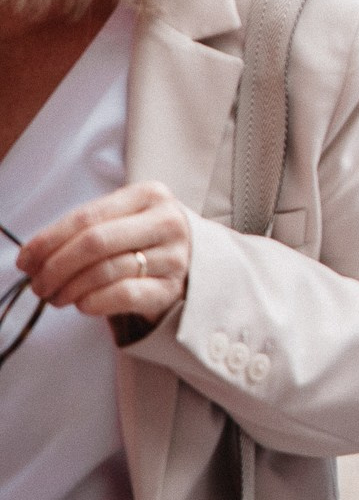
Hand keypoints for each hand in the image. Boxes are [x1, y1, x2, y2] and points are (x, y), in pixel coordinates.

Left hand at [18, 181, 191, 328]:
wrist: (193, 261)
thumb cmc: (143, 239)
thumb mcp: (122, 219)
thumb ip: (83, 229)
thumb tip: (32, 256)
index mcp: (150, 195)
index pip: (87, 217)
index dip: (48, 240)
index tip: (25, 260)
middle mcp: (167, 222)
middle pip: (95, 243)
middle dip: (56, 266)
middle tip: (38, 284)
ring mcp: (174, 256)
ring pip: (106, 272)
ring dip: (69, 289)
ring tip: (56, 297)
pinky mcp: (171, 288)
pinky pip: (124, 295)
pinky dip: (93, 302)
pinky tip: (83, 304)